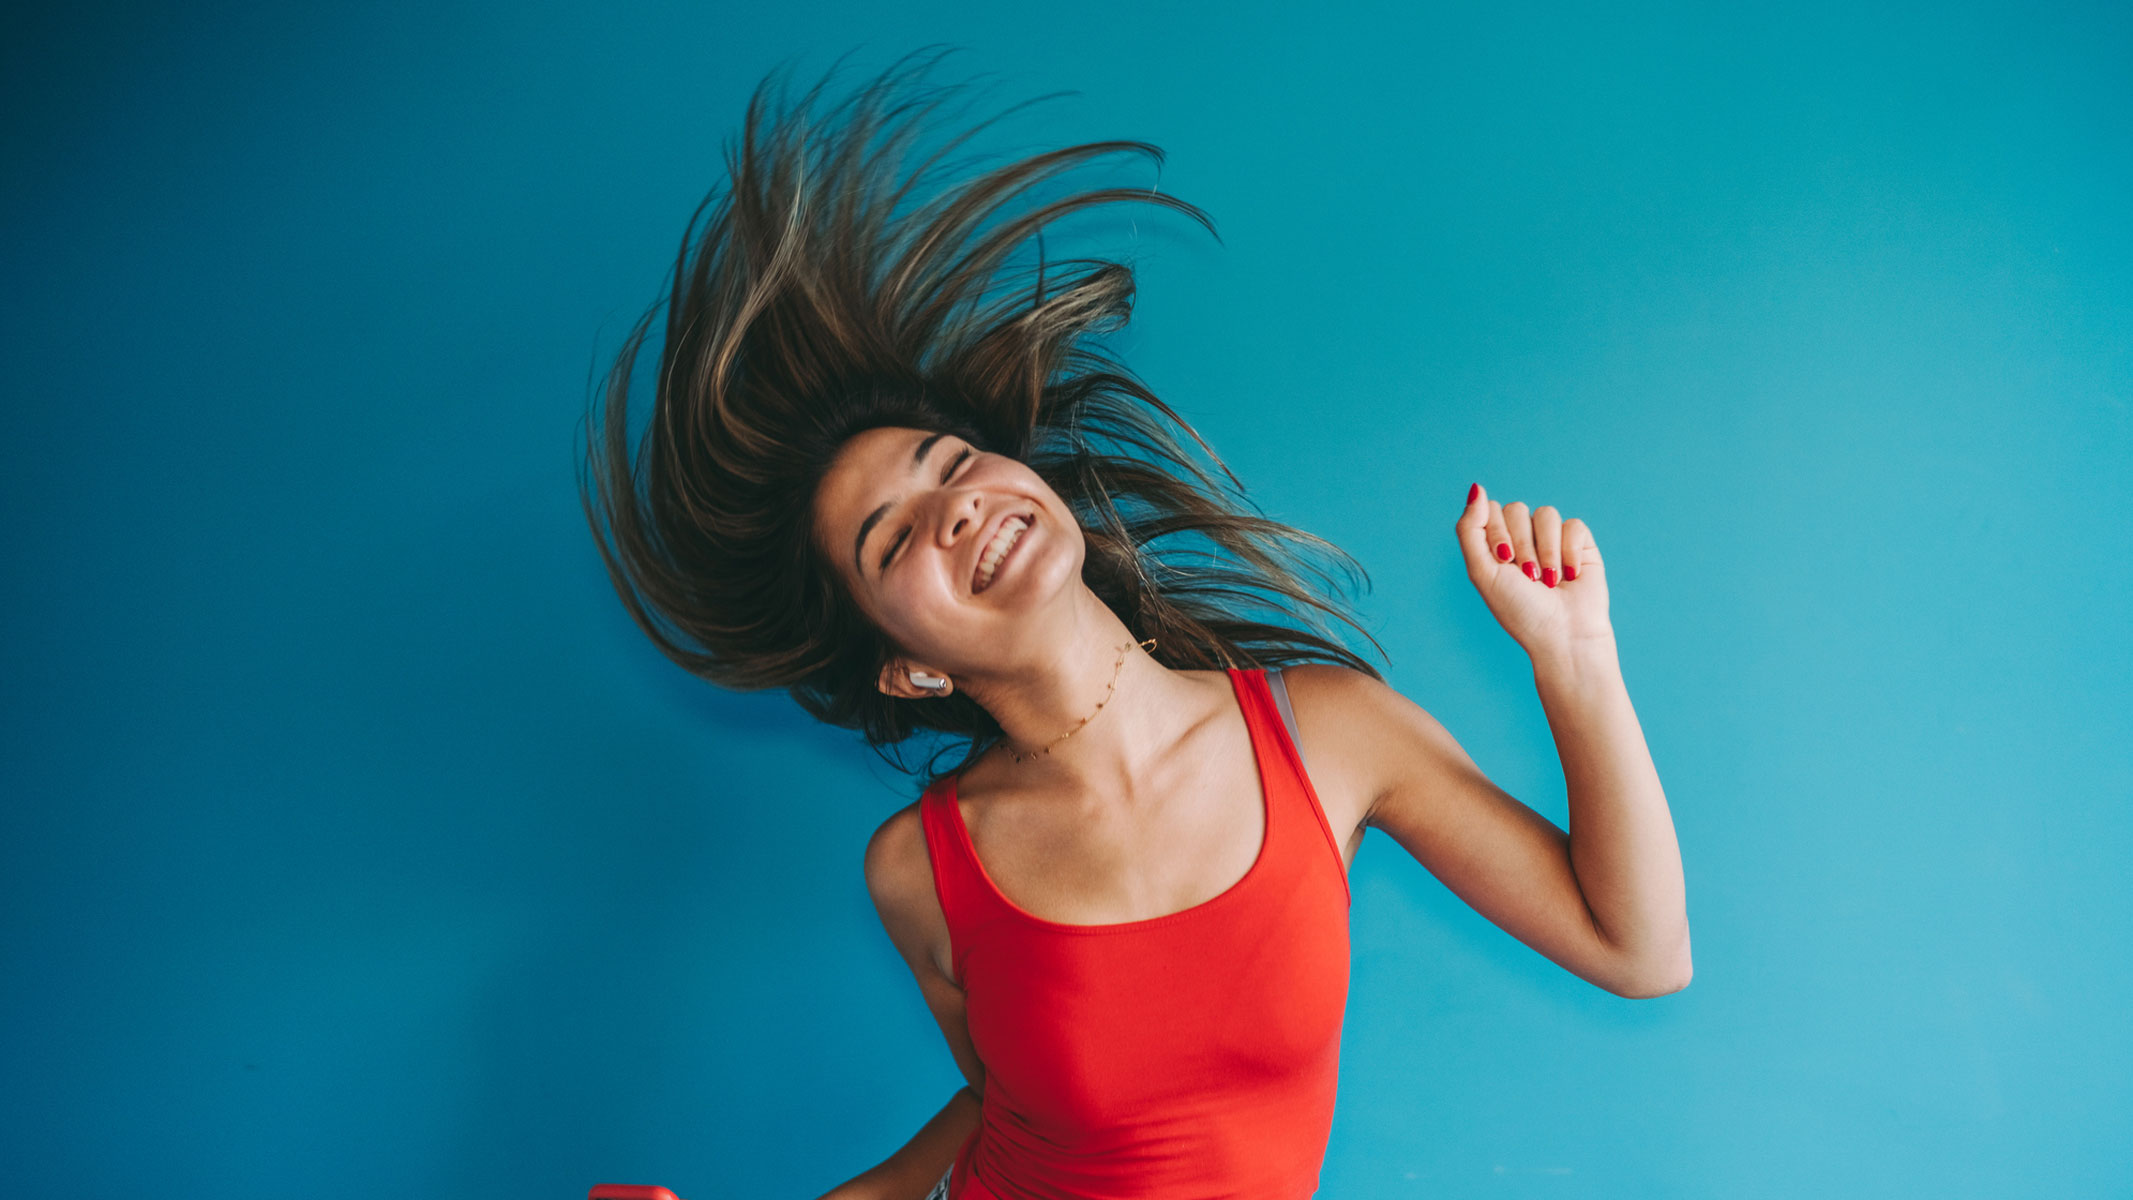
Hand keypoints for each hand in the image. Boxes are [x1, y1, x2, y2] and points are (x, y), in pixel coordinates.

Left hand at [1454, 482, 1612, 659]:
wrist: (1562, 635)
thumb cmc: (1519, 609)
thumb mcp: (1482, 571)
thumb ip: (1470, 529)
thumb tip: (1476, 487)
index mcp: (1496, 543)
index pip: (1491, 509)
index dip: (1497, 531)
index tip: (1503, 560)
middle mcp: (1523, 538)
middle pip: (1517, 508)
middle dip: (1521, 544)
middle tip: (1528, 576)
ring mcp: (1552, 539)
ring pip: (1546, 514)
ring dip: (1545, 551)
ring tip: (1550, 580)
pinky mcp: (1580, 544)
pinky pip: (1573, 525)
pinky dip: (1570, 552)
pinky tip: (1571, 575)